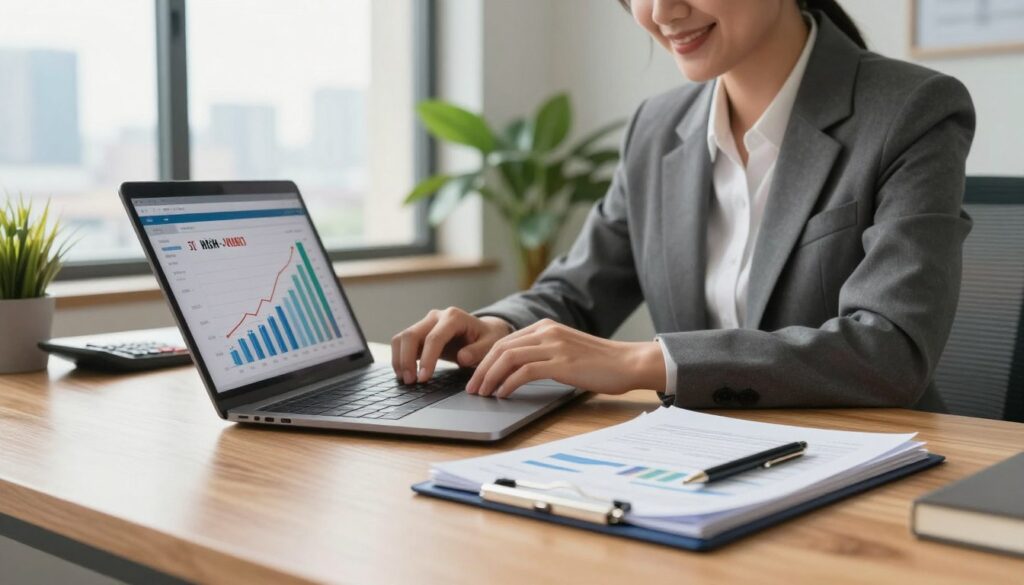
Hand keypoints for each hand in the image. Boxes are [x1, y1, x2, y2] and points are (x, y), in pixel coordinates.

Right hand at [391, 307, 512, 383]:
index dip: (427, 359)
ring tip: (406, 380)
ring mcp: (425, 323)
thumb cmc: (486, 338)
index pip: (434, 338)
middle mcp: (436, 317)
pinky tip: (404, 374)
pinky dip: (399, 359)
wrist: (482, 332)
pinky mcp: (419, 333)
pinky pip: (402, 343)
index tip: (423, 378)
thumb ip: (478, 351)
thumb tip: (462, 357)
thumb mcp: (490, 344)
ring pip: (402, 338)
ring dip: (399, 359)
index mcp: (454, 317)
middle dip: (407, 359)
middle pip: (411, 335)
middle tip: (411, 382)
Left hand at [465, 319, 665, 397]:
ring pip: (508, 358)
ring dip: (490, 377)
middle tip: (472, 388)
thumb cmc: (600, 363)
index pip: (505, 341)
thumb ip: (544, 353)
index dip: (485, 359)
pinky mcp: (562, 363)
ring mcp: (554, 346)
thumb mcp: (567, 350)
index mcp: (546, 326)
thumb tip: (517, 371)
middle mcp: (547, 331)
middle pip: (501, 348)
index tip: (476, 376)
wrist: (629, 362)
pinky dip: (509, 383)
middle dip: (481, 369)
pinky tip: (503, 394)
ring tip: (483, 393)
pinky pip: (525, 371)